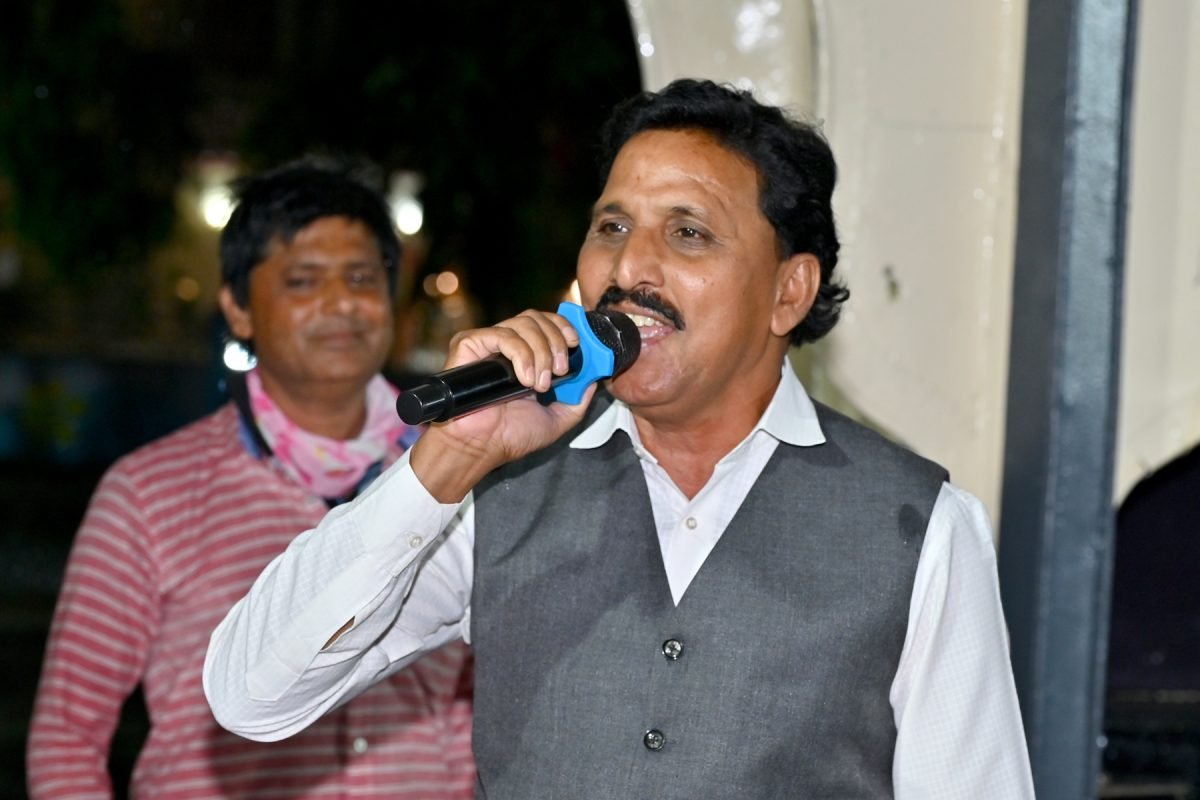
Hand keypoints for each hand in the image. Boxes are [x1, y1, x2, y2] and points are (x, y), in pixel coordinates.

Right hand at [409, 309, 595, 501]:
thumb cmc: (509, 436)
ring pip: (522, 324)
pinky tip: (523, 378)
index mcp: (525, 357)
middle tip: (560, 372)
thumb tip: (593, 378)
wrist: (481, 447)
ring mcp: (487, 343)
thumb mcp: (558, 419)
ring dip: (540, 352)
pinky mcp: (469, 344)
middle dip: (556, 342)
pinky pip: (502, 335)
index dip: (563, 326)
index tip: (576, 343)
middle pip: (536, 318)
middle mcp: (506, 346)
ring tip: (539, 384)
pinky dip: (520, 354)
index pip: (545, 323)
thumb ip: (578, 399)